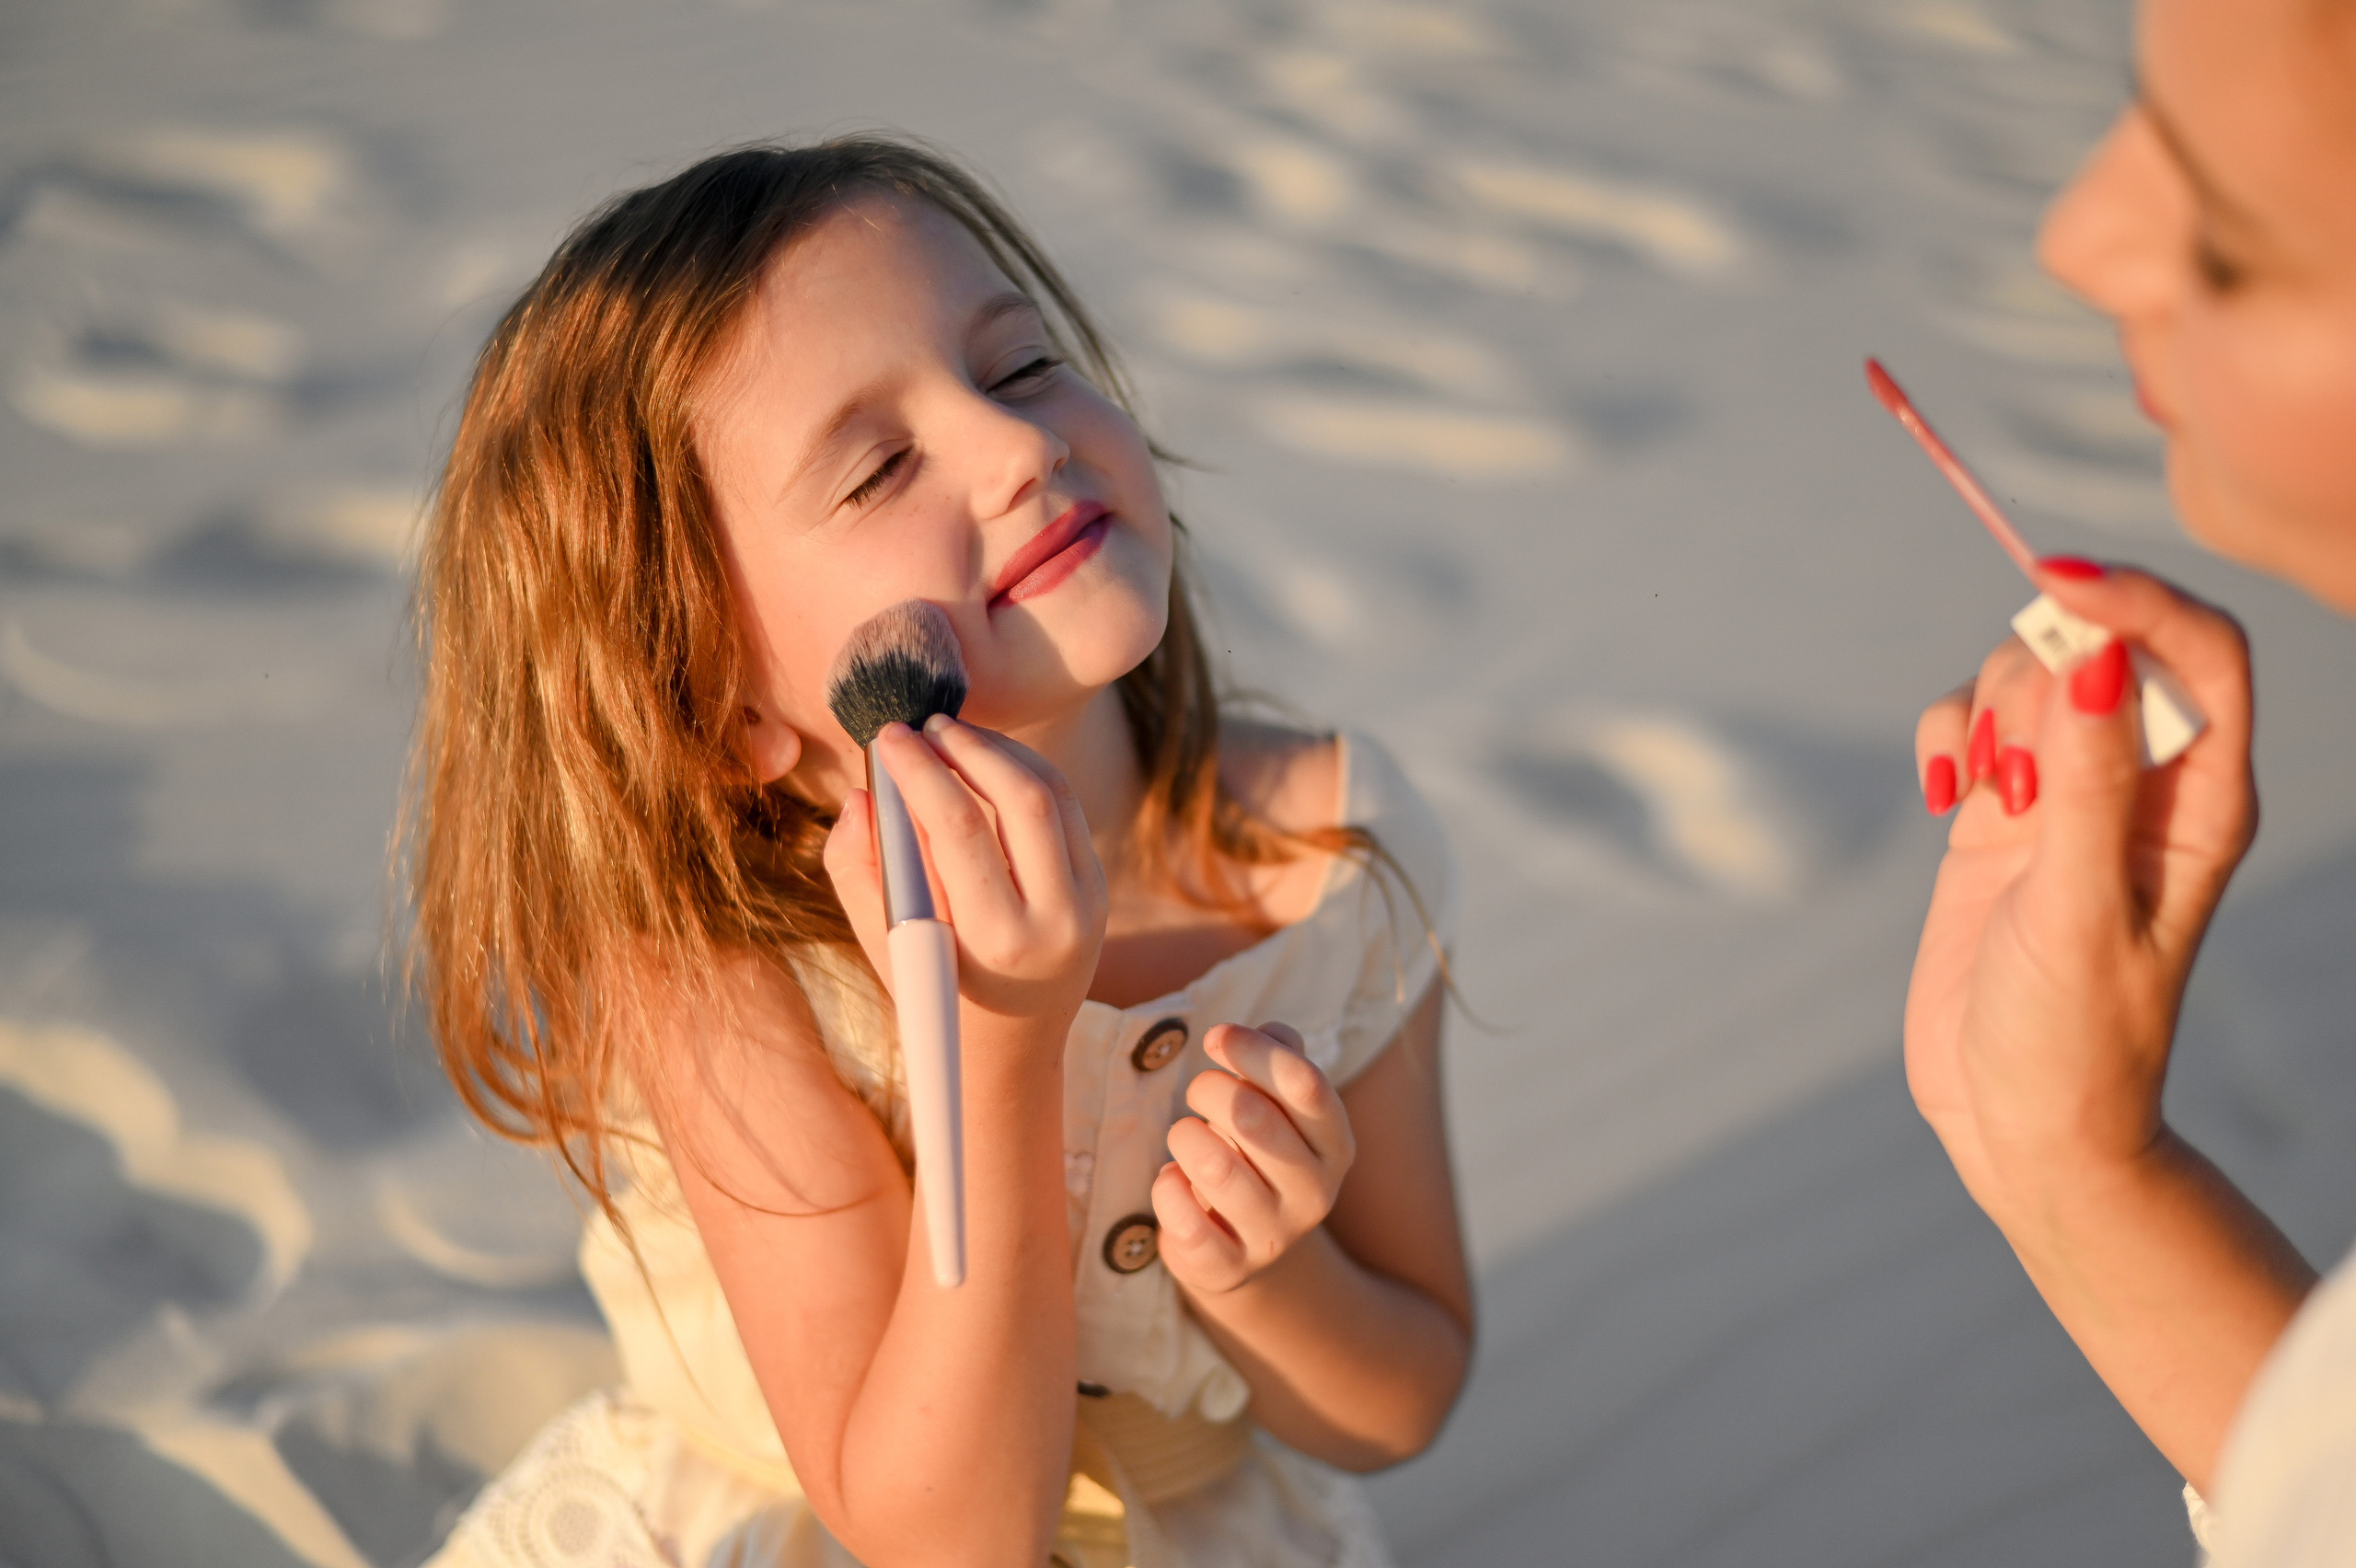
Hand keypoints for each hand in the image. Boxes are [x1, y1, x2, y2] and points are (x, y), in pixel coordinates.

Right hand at [824, 716, 1107, 1033]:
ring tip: (949, 735)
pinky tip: (986, 760)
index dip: (921, 771)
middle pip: (1021, 798)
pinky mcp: (1101, 886)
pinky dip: (1027, 772)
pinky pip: (1067, 807)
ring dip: (1001, 751)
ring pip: (1053, 792)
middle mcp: (1058, 921)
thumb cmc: (932, 990)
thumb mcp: (883, 942)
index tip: (887, 736)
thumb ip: (858, 868)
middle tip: (924, 725)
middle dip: (968, 747)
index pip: (959, 829)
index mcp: (997, 942)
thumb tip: (865, 793)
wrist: (1011, 1047)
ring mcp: (1091, 902)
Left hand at [1153, 1022, 1355, 1293]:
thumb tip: (1259, 1035)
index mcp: (1335, 1144)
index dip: (1253, 1051)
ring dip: (1185, 1135)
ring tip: (1185, 1136)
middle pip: (1253, 1117)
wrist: (1242, 1245)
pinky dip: (1166, 1189)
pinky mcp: (1229, 1269)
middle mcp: (1316, 1193)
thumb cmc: (1255, 1151)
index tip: (1215, 1037)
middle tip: (1198, 1092)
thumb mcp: (1277, 1101)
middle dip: (1209, 1089)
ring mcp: (1275, 1237)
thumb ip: (1277, 1055)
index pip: (1305, 1084)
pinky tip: (1173, 1180)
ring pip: (1215, 1166)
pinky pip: (1185, 1221)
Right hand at [1905, 561, 2256, 1211]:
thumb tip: (2099, 657)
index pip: (2200, 652)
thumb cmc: (2076, 1038)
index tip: (2057, 589)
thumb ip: (2091, 784)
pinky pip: (1971, 725)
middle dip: (2035, 673)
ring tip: (1978, 796)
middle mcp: (2143, 784)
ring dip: (1984, 710)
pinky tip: (1938, 797)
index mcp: (2202, 801)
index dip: (2138, 601)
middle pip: (2098, 648)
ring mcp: (2068, 796)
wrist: (2022, 1124)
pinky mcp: (2001, 817)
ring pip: (2026, 677)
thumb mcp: (2081, 912)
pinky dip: (1945, 737)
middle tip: (2009, 771)